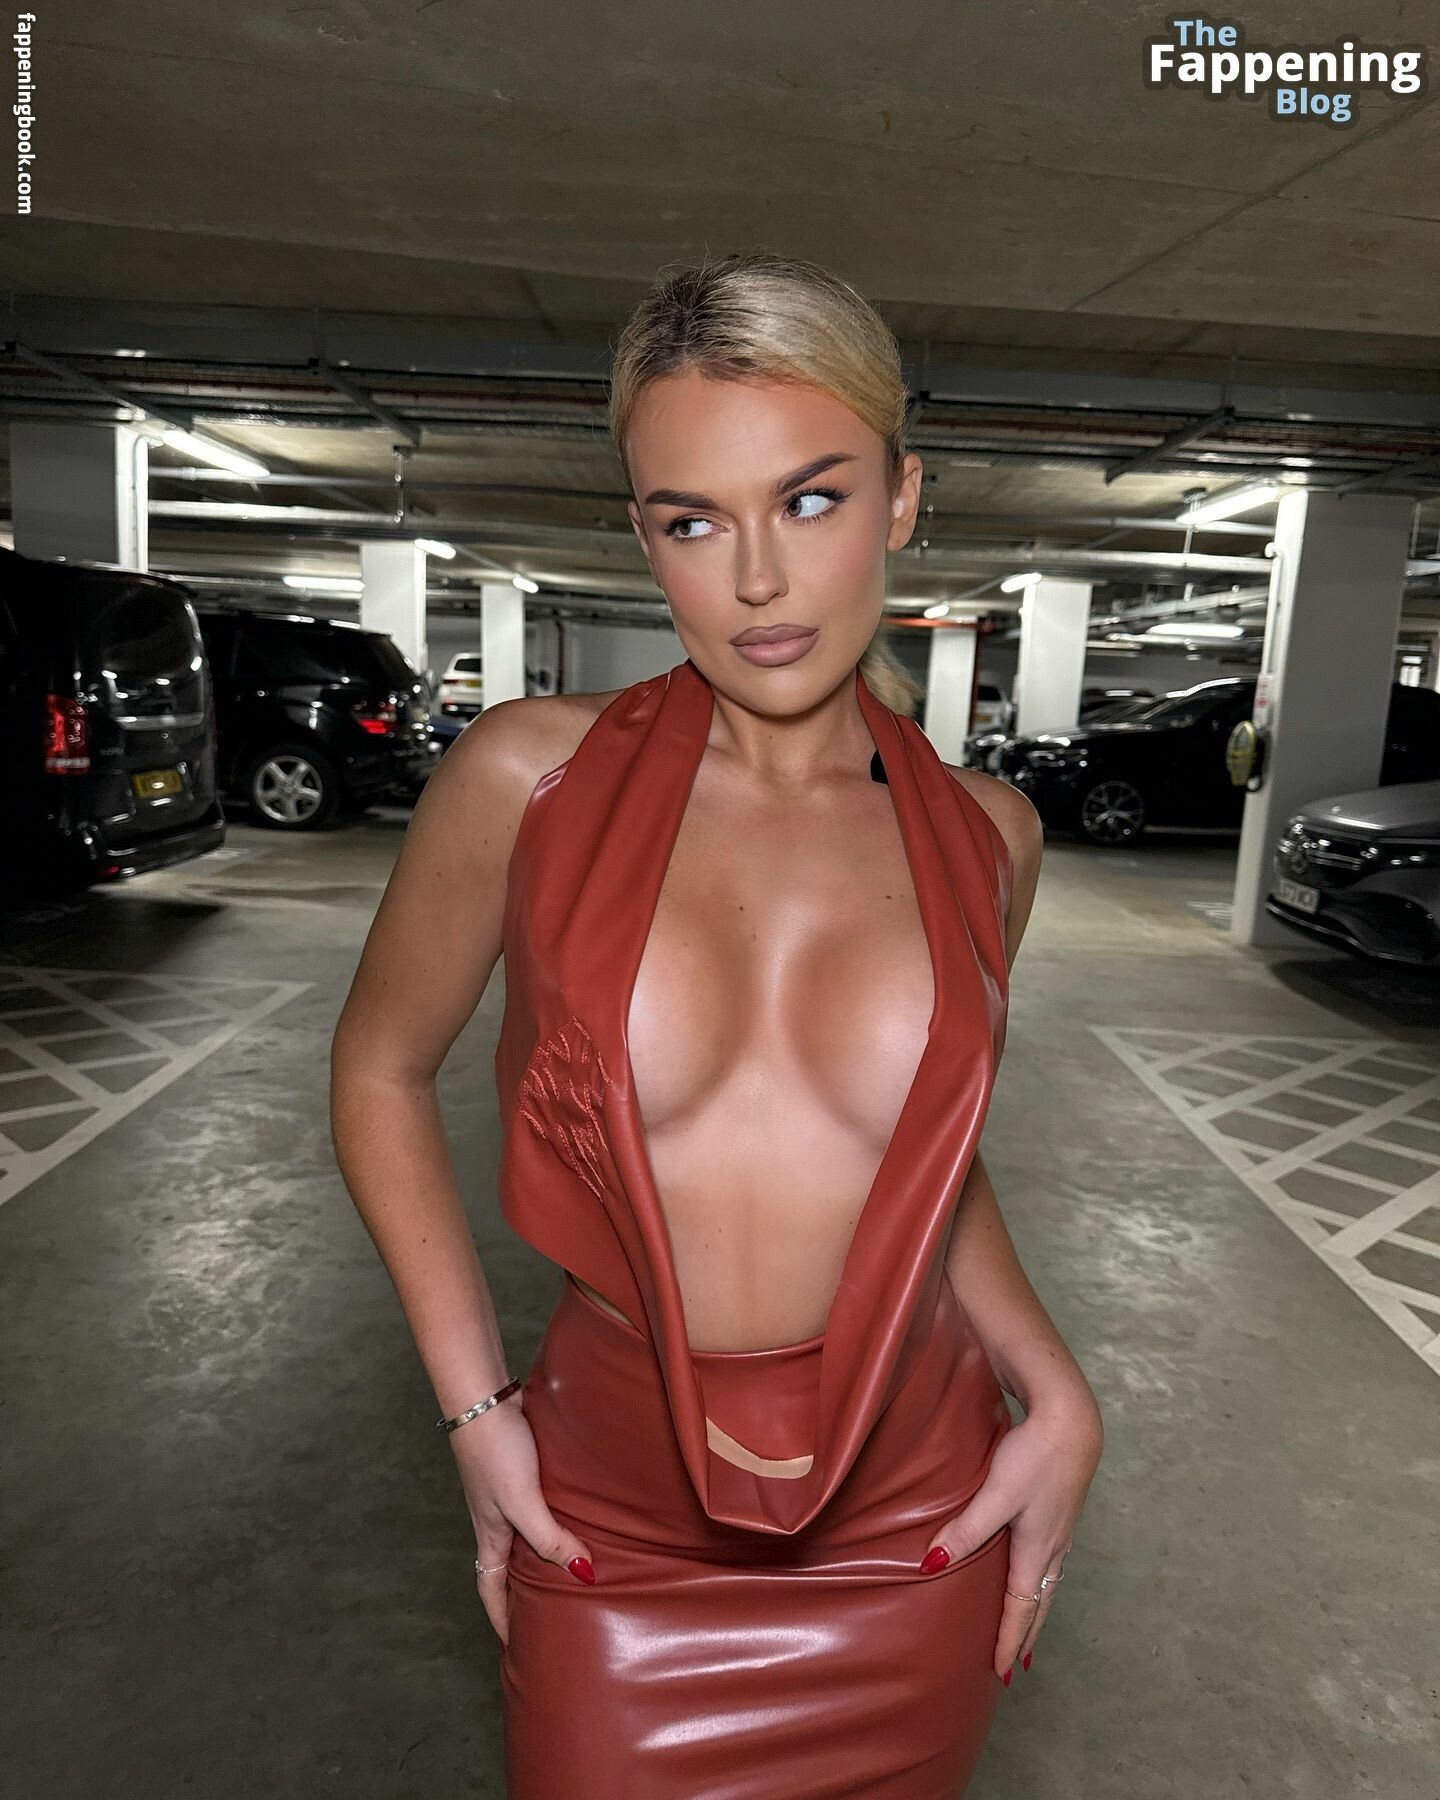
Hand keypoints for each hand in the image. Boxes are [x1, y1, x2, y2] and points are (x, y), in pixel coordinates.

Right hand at [447, 1395, 596, 1649]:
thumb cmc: (495, 1451)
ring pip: (528, 1534)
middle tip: (549, 1617)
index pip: (492, 1591)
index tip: (515, 1649)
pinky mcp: (523, 1469)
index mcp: (490, 1535)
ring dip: (544, 1554)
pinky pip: (542, 1506)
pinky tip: (580, 1514)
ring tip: (573, 1569)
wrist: (485, 1397)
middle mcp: (498, 1519)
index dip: (502, 1621)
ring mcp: (509, 1493)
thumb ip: (550, 1539)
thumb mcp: (522, 1503)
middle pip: (509, 1567)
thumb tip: (583, 1575)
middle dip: (524, 1594)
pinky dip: (557, 1518)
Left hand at [919, 1387, 1102, 1682]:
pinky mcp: (1059, 1509)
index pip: (1022, 1609)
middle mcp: (1053, 1547)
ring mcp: (1060, 1529)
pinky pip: (1049, 1561)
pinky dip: (1040, 1582)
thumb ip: (966, 1529)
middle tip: (1017, 1666)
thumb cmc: (1035, 1457)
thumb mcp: (996, 1495)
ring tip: (1027, 1629)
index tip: (1003, 1673)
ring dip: (1035, 1610)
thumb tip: (932, 1564)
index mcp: (1037, 1551)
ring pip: (1047, 1582)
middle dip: (1028, 1636)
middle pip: (1040, 1603)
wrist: (1072, 1419)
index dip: (1011, 1641)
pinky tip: (1034, 1572)